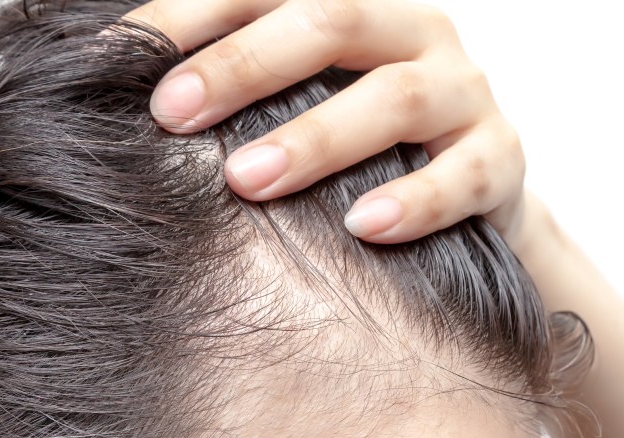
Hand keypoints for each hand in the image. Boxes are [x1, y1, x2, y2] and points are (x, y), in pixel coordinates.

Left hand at [121, 0, 527, 244]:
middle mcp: (416, 33)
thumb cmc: (368, 153)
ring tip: (246, 181)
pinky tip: (361, 228)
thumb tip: (134, 102)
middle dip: (244, 66)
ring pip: (394, 98)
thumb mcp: (308, 107)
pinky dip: (413, 201)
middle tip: (173, 116)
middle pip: (331, 20)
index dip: (193, 17)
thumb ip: (246, 96)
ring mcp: (465, 92)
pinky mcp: (502, 159)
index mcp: (358, 8)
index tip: (120, 60)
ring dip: (315, 139)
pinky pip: (463, 175)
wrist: (474, 196)